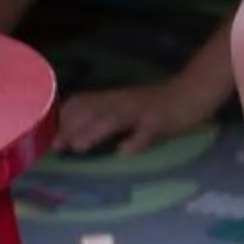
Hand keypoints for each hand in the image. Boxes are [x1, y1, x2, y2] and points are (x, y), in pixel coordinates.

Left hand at [57, 79, 217, 154]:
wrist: (194, 91)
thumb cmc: (161, 102)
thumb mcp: (130, 107)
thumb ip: (108, 118)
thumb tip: (80, 136)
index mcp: (114, 97)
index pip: (82, 102)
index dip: (64, 117)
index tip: (49, 136)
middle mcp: (123, 101)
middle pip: (91, 110)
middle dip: (72, 128)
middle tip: (56, 147)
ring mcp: (141, 110)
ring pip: (113, 118)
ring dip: (95, 131)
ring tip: (79, 147)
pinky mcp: (160, 119)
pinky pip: (145, 130)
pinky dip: (134, 141)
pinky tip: (124, 152)